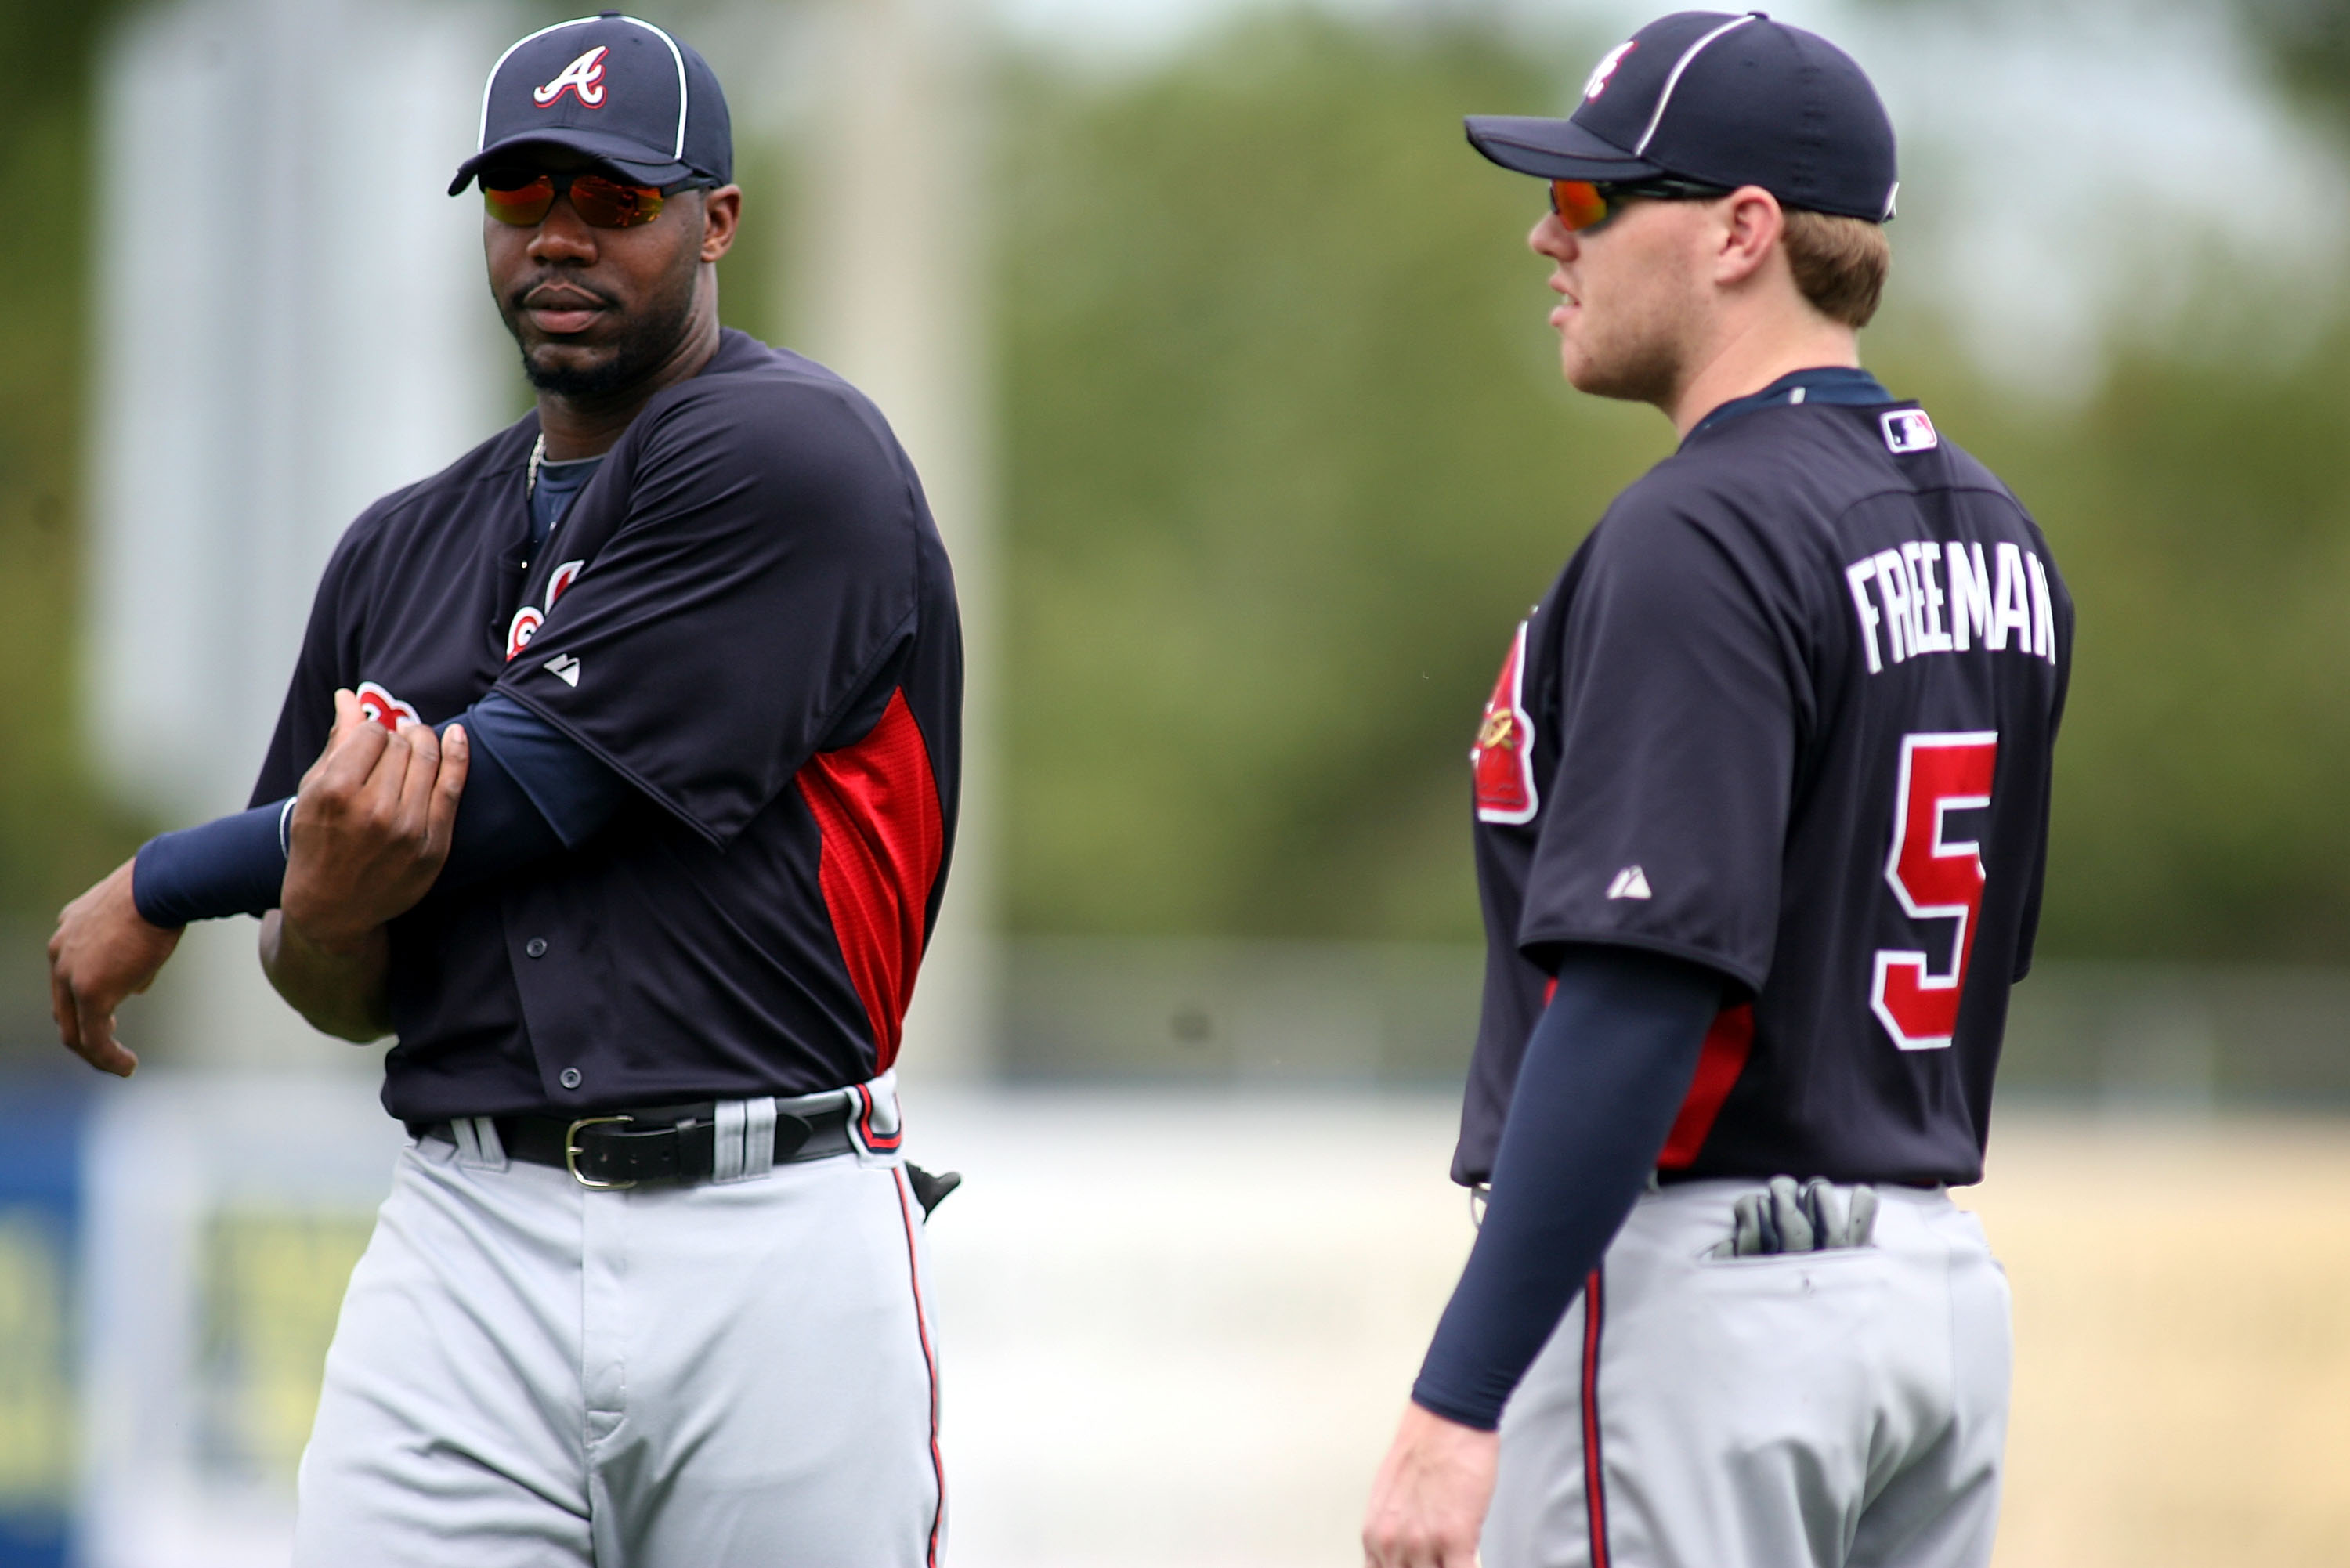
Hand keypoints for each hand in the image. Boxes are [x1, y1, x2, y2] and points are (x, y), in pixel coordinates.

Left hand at [48, 857, 182, 1076]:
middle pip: (63, 1009)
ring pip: (73, 1029)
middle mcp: (60, 955)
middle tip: (108, 1052)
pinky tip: (127, 1066)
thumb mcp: (137, 923)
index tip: (111, 1021)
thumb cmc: (159, 895)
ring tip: (121, 1066)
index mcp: (68, 934)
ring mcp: (71, 975)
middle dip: (85, 1035)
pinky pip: (94, 1037)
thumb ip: (129, 957)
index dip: (86, 1004)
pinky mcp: (90, 993)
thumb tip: (136, 988)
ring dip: (96, 1052)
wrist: (159, 886)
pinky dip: (108, 1058)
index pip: (68, 981)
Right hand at [281, 689, 468, 953]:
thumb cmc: (318, 842)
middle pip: (402, 745)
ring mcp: (408, 831)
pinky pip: (453, 788)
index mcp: (336, 793)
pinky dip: (458, 755)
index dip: (373, 730)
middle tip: (392, 744)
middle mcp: (373, 812)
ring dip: (424, 742)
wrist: (332, 908)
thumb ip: (337, 742)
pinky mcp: (433, 847)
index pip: (372, 733)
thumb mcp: (314, 791)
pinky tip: (456, 735)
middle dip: (397, 738)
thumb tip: (349, 695)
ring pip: (428, 759)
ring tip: (415, 742)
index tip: (370, 739)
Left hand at [1362, 1400, 1498, 1567]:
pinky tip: (1471, 1560)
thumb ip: (1395, 1534)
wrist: (1446, 1420)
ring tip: (1457, 1555)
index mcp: (1374, 1535)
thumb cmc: (1421, 1450)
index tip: (1420, 1565)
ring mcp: (1423, 1543)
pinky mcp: (1456, 1538)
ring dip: (1448, 1566)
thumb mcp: (1389, 1498)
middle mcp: (1392, 1544)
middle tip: (1440, 1558)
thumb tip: (1409, 1557)